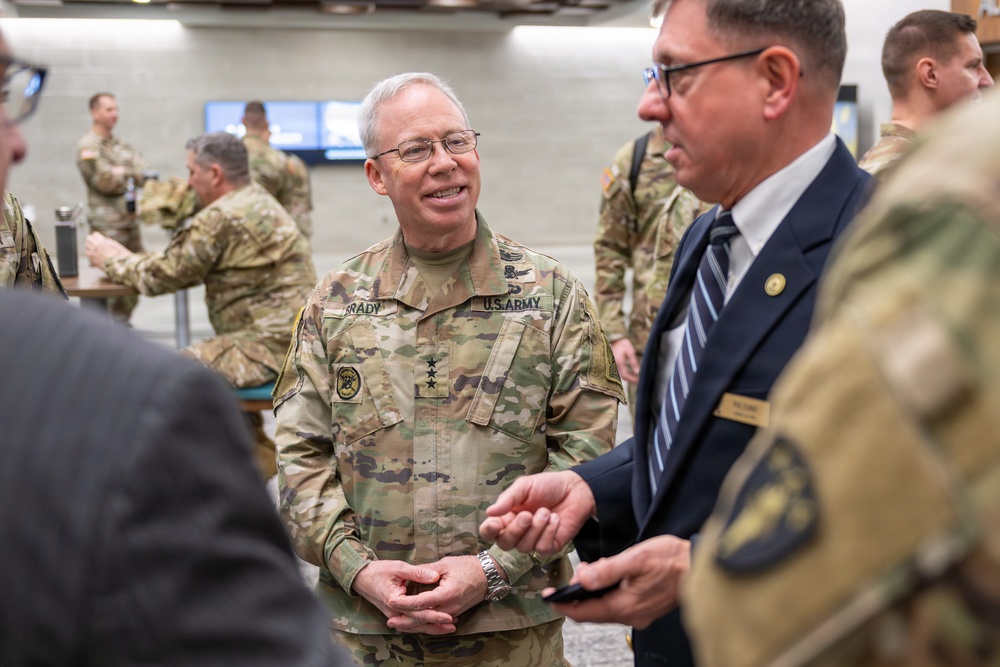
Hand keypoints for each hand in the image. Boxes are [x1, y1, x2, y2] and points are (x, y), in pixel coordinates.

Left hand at [85, 232, 132, 267]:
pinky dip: (89, 253)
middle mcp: (98, 245)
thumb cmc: (121, 257)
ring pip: (86, 244)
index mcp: (105, 241)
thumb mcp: (117, 246)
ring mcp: (94, 251)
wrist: (119, 266)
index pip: (95, 234)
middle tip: (94, 244)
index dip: (96, 237)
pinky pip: (87, 252)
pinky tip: (93, 255)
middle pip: (89, 238)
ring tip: (93, 249)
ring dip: (89, 246)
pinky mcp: (92, 258)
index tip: (98, 240)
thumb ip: (109, 242)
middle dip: (91, 240)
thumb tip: (106, 239)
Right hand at [351, 560, 454, 634]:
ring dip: (431, 628)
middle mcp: (394, 613)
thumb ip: (417, 573)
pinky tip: (434, 626)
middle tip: (453, 624)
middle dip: (436, 625)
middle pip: (418, 622)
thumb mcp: (398, 567)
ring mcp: (394, 616)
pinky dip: (422, 626)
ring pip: (415, 626)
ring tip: (449, 627)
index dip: (434, 614)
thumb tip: (435, 576)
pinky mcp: (395, 615)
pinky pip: (410, 624)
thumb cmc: (378, 571)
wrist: (361, 578)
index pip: (418, 611)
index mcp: (395, 601)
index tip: (449, 615)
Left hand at [389, 555, 490, 620]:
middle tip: (389, 621)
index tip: (391, 600)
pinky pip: (436, 622)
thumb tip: (410, 573)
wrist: (488, 575)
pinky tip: (414, 624)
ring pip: (429, 623)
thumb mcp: (445, 564)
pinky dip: (424, 624)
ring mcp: (452, 613)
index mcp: (447, 594)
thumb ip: (427, 570)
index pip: (421, 602)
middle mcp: (449, 608)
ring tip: (397, 624)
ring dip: (413, 625)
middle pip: (424, 618)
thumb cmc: (468, 566)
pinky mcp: (454, 613)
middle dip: (405, 621)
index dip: (405, 602)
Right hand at [479, 471, 594, 556]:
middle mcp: (517, 531)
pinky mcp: (549, 546)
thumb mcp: (525, 486)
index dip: (489, 530)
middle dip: (515, 530)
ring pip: (524, 547)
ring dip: (536, 528)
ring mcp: (533, 540)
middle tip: (528, 515)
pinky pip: (542, 548)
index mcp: (507, 516)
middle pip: (505, 544)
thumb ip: (507, 499)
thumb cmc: (548, 486)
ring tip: (546, 512)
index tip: (495, 523)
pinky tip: (555, 519)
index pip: (489, 531)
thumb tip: (489, 512)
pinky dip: (549, 532)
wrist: (574, 490)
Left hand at [547, 535, 690, 628]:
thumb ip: (607, 569)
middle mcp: (630, 616)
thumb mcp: (636, 558)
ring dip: (592, 594)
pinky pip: (618, 606)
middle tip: (572, 577)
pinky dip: (607, 594)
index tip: (548, 596)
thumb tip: (583, 579)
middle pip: (592, 612)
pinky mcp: (645, 609)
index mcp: (624, 606)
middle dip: (577, 596)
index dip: (563, 604)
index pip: (584, 612)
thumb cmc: (671, 559)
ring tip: (589, 572)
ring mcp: (639, 615)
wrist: (699, 565)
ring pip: (605, 609)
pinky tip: (608, 577)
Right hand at [611, 338, 639, 383]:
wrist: (613, 340)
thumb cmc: (622, 345)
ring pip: (619, 376)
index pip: (625, 375)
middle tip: (638, 381)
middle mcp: (613, 365)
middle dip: (630, 380)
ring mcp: (611, 366)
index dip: (632, 379)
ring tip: (636, 378)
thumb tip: (637, 372)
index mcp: (618, 361)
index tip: (639, 380)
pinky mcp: (611, 365)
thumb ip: (633, 361)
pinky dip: (624, 374)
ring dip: (628, 378)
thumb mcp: (629, 350)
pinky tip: (630, 374)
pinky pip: (617, 373)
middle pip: (621, 377)